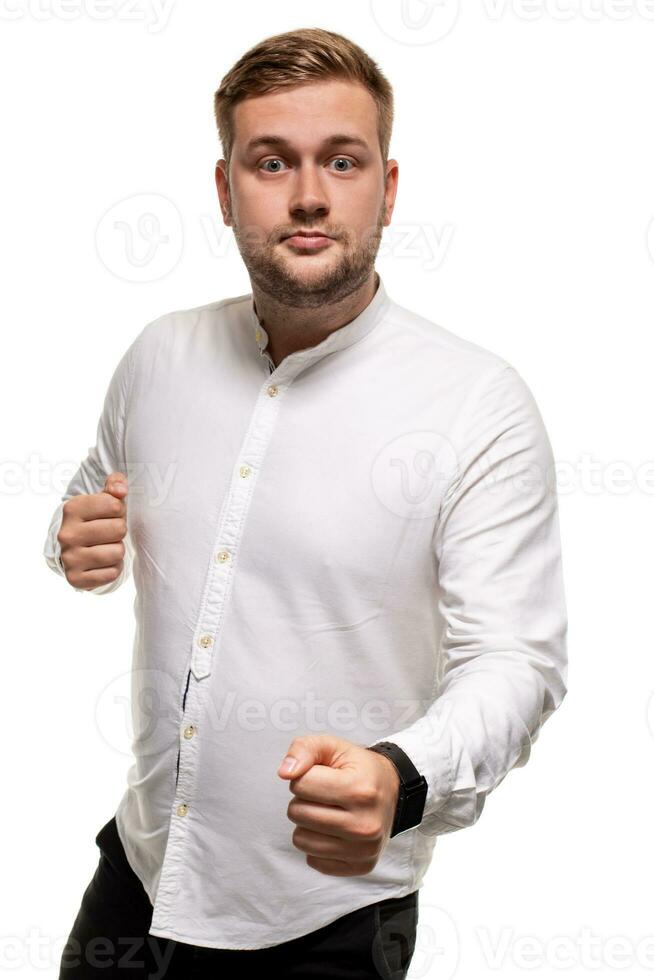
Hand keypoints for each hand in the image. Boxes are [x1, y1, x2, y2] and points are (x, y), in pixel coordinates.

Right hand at [57, 471, 128, 590]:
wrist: (74, 550)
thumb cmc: (95, 520)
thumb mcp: (103, 498)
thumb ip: (115, 485)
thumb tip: (120, 489)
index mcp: (72, 509)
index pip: (115, 504)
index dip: (119, 510)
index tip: (109, 514)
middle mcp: (67, 534)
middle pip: (119, 529)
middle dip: (119, 531)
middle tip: (109, 533)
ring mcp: (69, 558)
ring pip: (117, 552)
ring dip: (117, 551)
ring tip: (106, 547)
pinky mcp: (75, 579)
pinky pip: (112, 573)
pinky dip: (113, 569)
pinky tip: (102, 563)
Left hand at [277, 734, 400, 876]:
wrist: (392, 791)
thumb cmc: (357, 768)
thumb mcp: (332, 747)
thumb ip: (304, 749)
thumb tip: (284, 772)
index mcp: (359, 790)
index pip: (300, 785)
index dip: (304, 777)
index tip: (321, 776)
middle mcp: (365, 824)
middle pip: (298, 813)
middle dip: (304, 800)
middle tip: (325, 795)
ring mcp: (364, 849)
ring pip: (301, 840)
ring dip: (307, 824)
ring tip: (328, 811)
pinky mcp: (361, 867)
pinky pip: (313, 860)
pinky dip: (317, 844)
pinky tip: (334, 830)